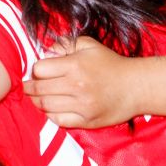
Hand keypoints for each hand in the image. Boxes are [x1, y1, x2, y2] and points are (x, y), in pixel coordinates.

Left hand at [24, 37, 139, 128]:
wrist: (137, 87)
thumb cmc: (111, 64)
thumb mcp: (89, 45)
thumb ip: (65, 44)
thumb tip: (46, 51)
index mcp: (75, 66)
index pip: (39, 69)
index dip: (35, 70)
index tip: (37, 72)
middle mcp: (77, 86)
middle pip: (39, 89)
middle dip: (29, 87)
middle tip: (28, 86)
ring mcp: (82, 106)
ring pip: (45, 106)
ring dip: (36, 101)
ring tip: (36, 97)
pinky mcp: (87, 121)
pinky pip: (59, 120)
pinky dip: (50, 115)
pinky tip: (51, 108)